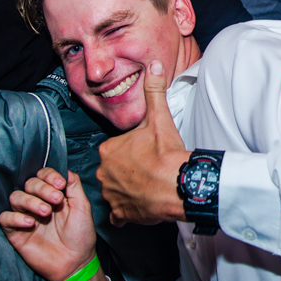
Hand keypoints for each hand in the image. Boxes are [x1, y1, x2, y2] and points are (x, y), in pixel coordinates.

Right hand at [0, 168, 99, 280]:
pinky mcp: (16, 233)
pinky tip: (30, 223)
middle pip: (29, 184)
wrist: (75, 263)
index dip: (49, 176)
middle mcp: (37, 203)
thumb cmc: (80, 236)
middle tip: (56, 200)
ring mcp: (25, 217)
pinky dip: (15, 217)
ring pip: (15, 197)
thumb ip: (74, 186)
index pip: (42, 175)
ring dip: (30, 201)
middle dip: (42, 188)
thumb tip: (65, 170)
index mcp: (52, 195)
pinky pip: (5, 218)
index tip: (60, 184)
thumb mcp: (82, 207)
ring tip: (45, 212)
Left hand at [97, 60, 189, 226]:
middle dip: (128, 171)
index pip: (116, 149)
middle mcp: (103, 173)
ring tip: (148, 186)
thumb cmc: (166, 153)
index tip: (147, 152)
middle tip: (149, 169)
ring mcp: (111, 195)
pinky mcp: (120, 214)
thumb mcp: (159, 117)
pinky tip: (140, 205)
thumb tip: (155, 65)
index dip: (132, 150)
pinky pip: (118, 215)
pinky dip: (126, 212)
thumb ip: (154, 90)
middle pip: (114, 170)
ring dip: (128, 190)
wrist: (177, 184)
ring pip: (115, 191)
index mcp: (108, 150)